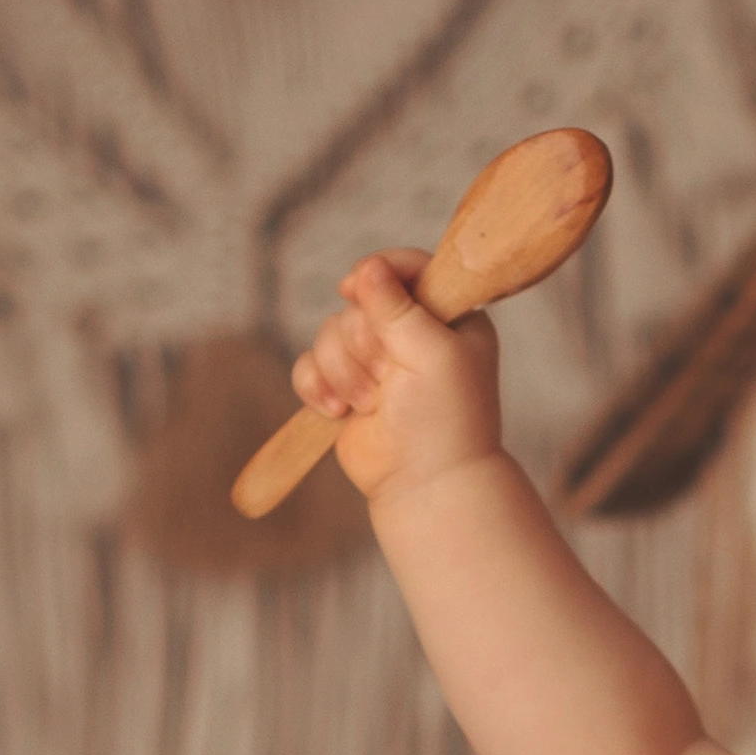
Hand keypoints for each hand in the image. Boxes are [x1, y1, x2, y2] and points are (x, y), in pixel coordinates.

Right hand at [291, 247, 508, 509]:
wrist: (426, 486)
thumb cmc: (444, 421)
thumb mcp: (432, 353)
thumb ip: (398, 308)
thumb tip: (368, 268)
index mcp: (446, 315)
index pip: (407, 268)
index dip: (377, 272)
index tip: (355, 287)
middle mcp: (409, 331)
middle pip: (357, 303)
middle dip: (362, 343)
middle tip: (387, 376)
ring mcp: (375, 360)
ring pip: (328, 333)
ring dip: (342, 371)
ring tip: (368, 404)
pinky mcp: (344, 388)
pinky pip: (309, 365)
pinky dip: (317, 387)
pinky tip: (338, 412)